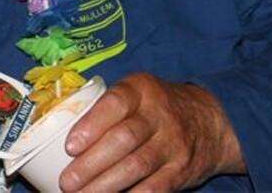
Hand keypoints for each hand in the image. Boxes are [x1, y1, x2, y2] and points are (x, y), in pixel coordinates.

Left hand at [60, 73, 244, 191]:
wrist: (211, 122)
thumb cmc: (157, 107)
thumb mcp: (137, 92)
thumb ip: (106, 106)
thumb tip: (60, 127)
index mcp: (141, 89)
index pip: (115, 103)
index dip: (91, 125)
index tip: (70, 146)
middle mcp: (159, 114)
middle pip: (124, 140)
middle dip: (92, 164)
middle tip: (67, 181)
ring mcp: (173, 144)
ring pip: (137, 167)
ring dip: (105, 185)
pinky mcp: (181, 170)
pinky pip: (155, 187)